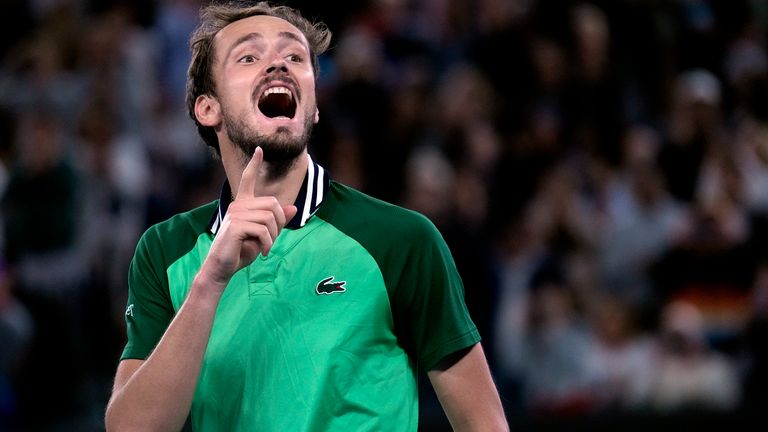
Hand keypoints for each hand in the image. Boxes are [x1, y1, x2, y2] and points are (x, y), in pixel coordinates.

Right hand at [199, 147, 296, 291]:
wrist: (222, 268)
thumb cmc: (241, 251)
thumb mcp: (263, 235)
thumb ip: (276, 222)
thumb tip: (293, 208)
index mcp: (242, 204)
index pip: (248, 179)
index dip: (254, 164)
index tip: (259, 149)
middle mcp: (237, 205)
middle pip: (273, 204)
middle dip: (280, 223)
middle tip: (272, 240)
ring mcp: (235, 214)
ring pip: (270, 218)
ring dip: (273, 237)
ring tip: (266, 248)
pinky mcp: (235, 226)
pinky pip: (263, 231)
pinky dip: (268, 244)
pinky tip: (263, 252)